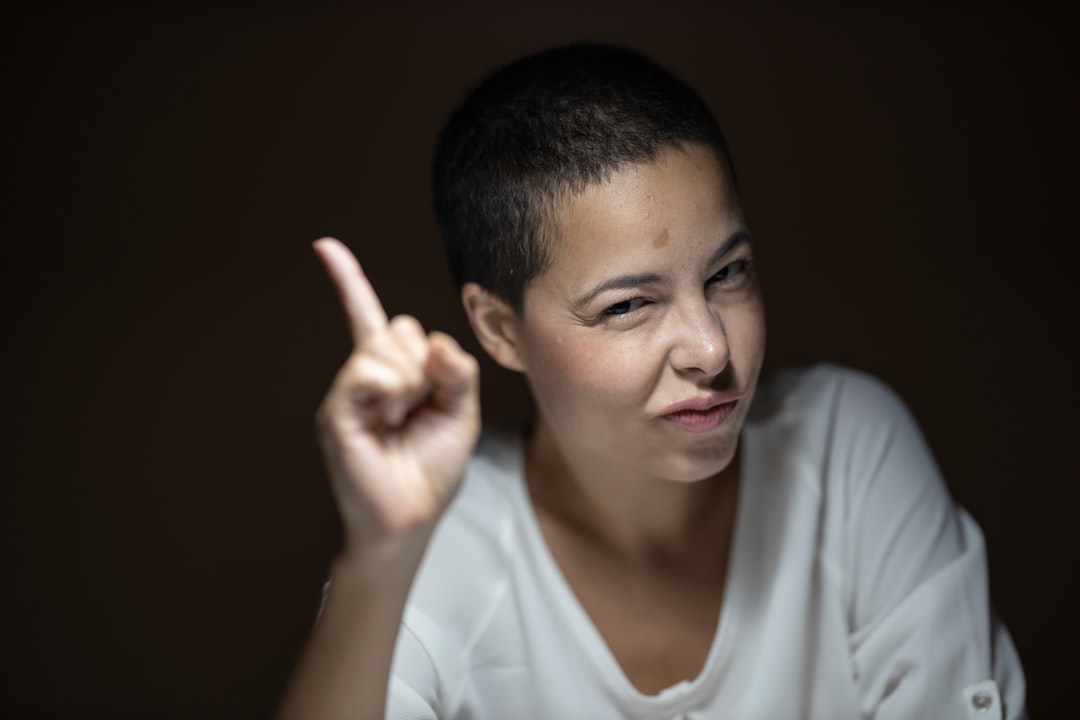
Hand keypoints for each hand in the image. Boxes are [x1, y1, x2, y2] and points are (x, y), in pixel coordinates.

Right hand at [312, 238, 480, 547]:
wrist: (411, 518)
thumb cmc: (432, 468)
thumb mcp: (462, 414)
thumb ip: (457, 373)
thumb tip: (434, 342)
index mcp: (391, 374)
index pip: (372, 317)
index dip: (348, 281)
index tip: (324, 247)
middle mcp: (364, 377)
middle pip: (401, 328)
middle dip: (427, 367)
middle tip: (419, 409)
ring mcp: (348, 392)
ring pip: (389, 347)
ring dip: (412, 383)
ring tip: (402, 420)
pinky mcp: (338, 411)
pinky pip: (370, 371)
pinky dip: (392, 390)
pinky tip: (390, 416)